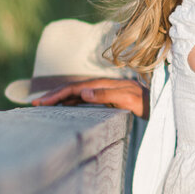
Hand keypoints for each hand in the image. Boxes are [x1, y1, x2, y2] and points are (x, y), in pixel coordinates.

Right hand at [33, 79, 148, 117]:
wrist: (160, 102)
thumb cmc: (146, 103)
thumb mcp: (129, 100)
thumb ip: (107, 95)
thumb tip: (82, 93)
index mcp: (103, 85)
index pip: (74, 89)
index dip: (57, 94)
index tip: (42, 103)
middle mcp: (101, 86)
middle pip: (72, 89)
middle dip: (53, 96)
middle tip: (34, 104)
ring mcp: (103, 91)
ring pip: (76, 94)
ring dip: (60, 99)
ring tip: (44, 106)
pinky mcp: (106, 98)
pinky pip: (84, 99)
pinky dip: (71, 103)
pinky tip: (64, 108)